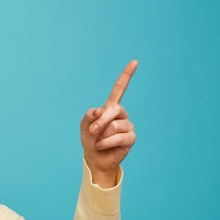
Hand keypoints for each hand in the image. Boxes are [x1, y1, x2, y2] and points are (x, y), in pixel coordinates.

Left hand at [80, 60, 137, 185]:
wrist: (94, 158)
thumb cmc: (90, 140)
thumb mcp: (84, 126)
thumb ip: (89, 116)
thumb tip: (99, 110)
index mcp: (110, 108)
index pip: (120, 89)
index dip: (126, 75)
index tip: (135, 62)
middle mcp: (121, 114)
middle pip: (114, 109)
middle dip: (100, 121)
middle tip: (92, 130)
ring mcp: (127, 125)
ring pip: (115, 125)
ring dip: (102, 134)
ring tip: (99, 141)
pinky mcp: (130, 138)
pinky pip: (118, 137)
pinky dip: (106, 142)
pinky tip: (102, 146)